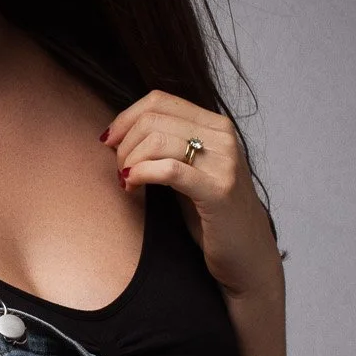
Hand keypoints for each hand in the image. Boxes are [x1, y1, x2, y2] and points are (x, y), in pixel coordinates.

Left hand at [101, 90, 278, 298]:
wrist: (246, 255)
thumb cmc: (211, 216)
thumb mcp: (190, 170)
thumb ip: (168, 145)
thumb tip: (121, 131)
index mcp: (216, 125)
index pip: (159, 100)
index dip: (125, 118)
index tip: (109, 141)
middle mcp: (223, 137)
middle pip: (153, 119)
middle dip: (124, 144)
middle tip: (119, 170)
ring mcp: (224, 162)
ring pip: (156, 140)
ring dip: (129, 161)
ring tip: (126, 182)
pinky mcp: (219, 191)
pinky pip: (168, 169)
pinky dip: (141, 174)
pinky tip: (131, 185)